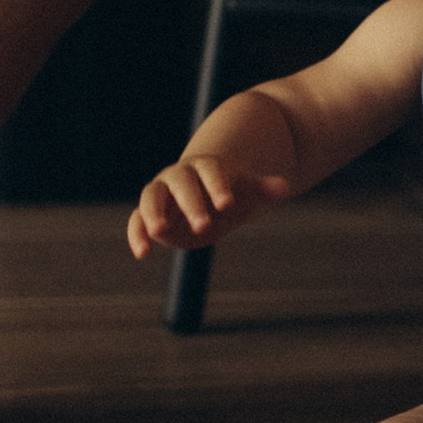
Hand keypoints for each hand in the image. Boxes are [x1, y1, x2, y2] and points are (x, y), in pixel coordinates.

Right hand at [126, 158, 290, 260]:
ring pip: (151, 196)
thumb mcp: (247, 193)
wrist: (204, 196)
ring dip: (154, 212)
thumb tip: (285, 187)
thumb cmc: (229, 194)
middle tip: (204, 226)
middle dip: (191, 203)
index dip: (218, 186)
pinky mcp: (148, 215)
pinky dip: (136, 234)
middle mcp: (179, 176)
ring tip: (159, 231)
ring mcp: (161, 193)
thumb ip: (263, 189)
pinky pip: (137, 220)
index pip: (211, 171)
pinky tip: (142, 254)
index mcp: (206, 167)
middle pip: (181, 184)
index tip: (227, 204)